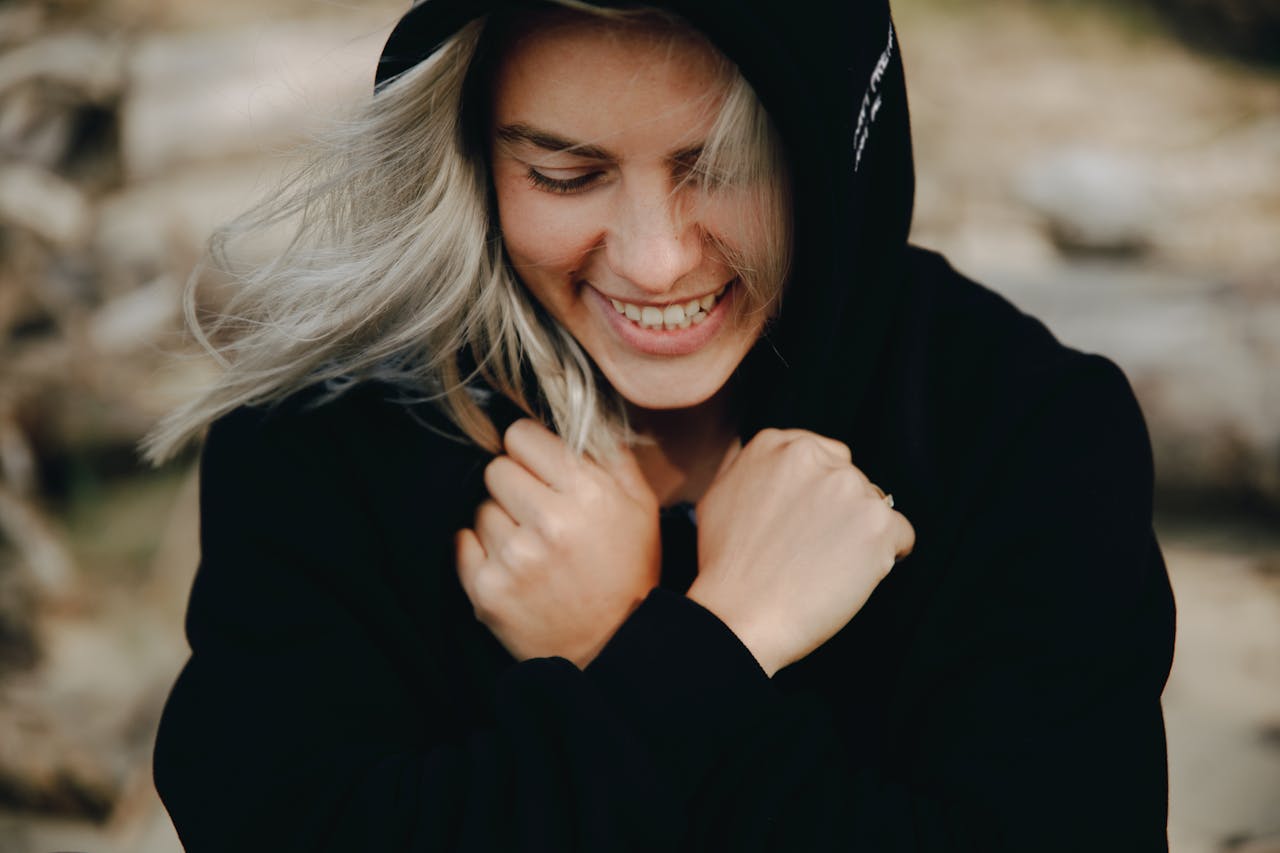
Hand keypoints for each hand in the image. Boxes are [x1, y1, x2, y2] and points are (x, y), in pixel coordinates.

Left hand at [455, 419, 660, 668]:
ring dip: (501, 521)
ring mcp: (514, 559)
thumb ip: (608, 450)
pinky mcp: (487, 591)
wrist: (614, 649)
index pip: (521, 435)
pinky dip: (481, 551)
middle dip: (515, 485)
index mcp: (588, 493)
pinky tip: (512, 567)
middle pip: (496, 467)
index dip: (531, 451)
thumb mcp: (640, 504)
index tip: (542, 470)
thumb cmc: (627, 569)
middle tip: (539, 513)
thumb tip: (569, 406)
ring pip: (480, 507)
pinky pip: (462, 541)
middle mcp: (549, 523)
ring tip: (532, 548)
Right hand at [689, 429, 914, 675]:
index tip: (808, 522)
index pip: (826, 456)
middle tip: (813, 550)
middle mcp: (816, 457)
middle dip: (839, 512)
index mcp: (778, 445)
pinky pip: (901, 536)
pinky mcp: (878, 523)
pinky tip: (853, 576)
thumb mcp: (720, 495)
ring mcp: (850, 488)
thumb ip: (754, 470)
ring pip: (875, 507)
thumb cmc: (725, 567)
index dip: (820, 495)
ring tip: (825, 567)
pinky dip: (885, 557)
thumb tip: (776, 468)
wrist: (739, 616)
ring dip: (859, 535)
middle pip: (852, 480)